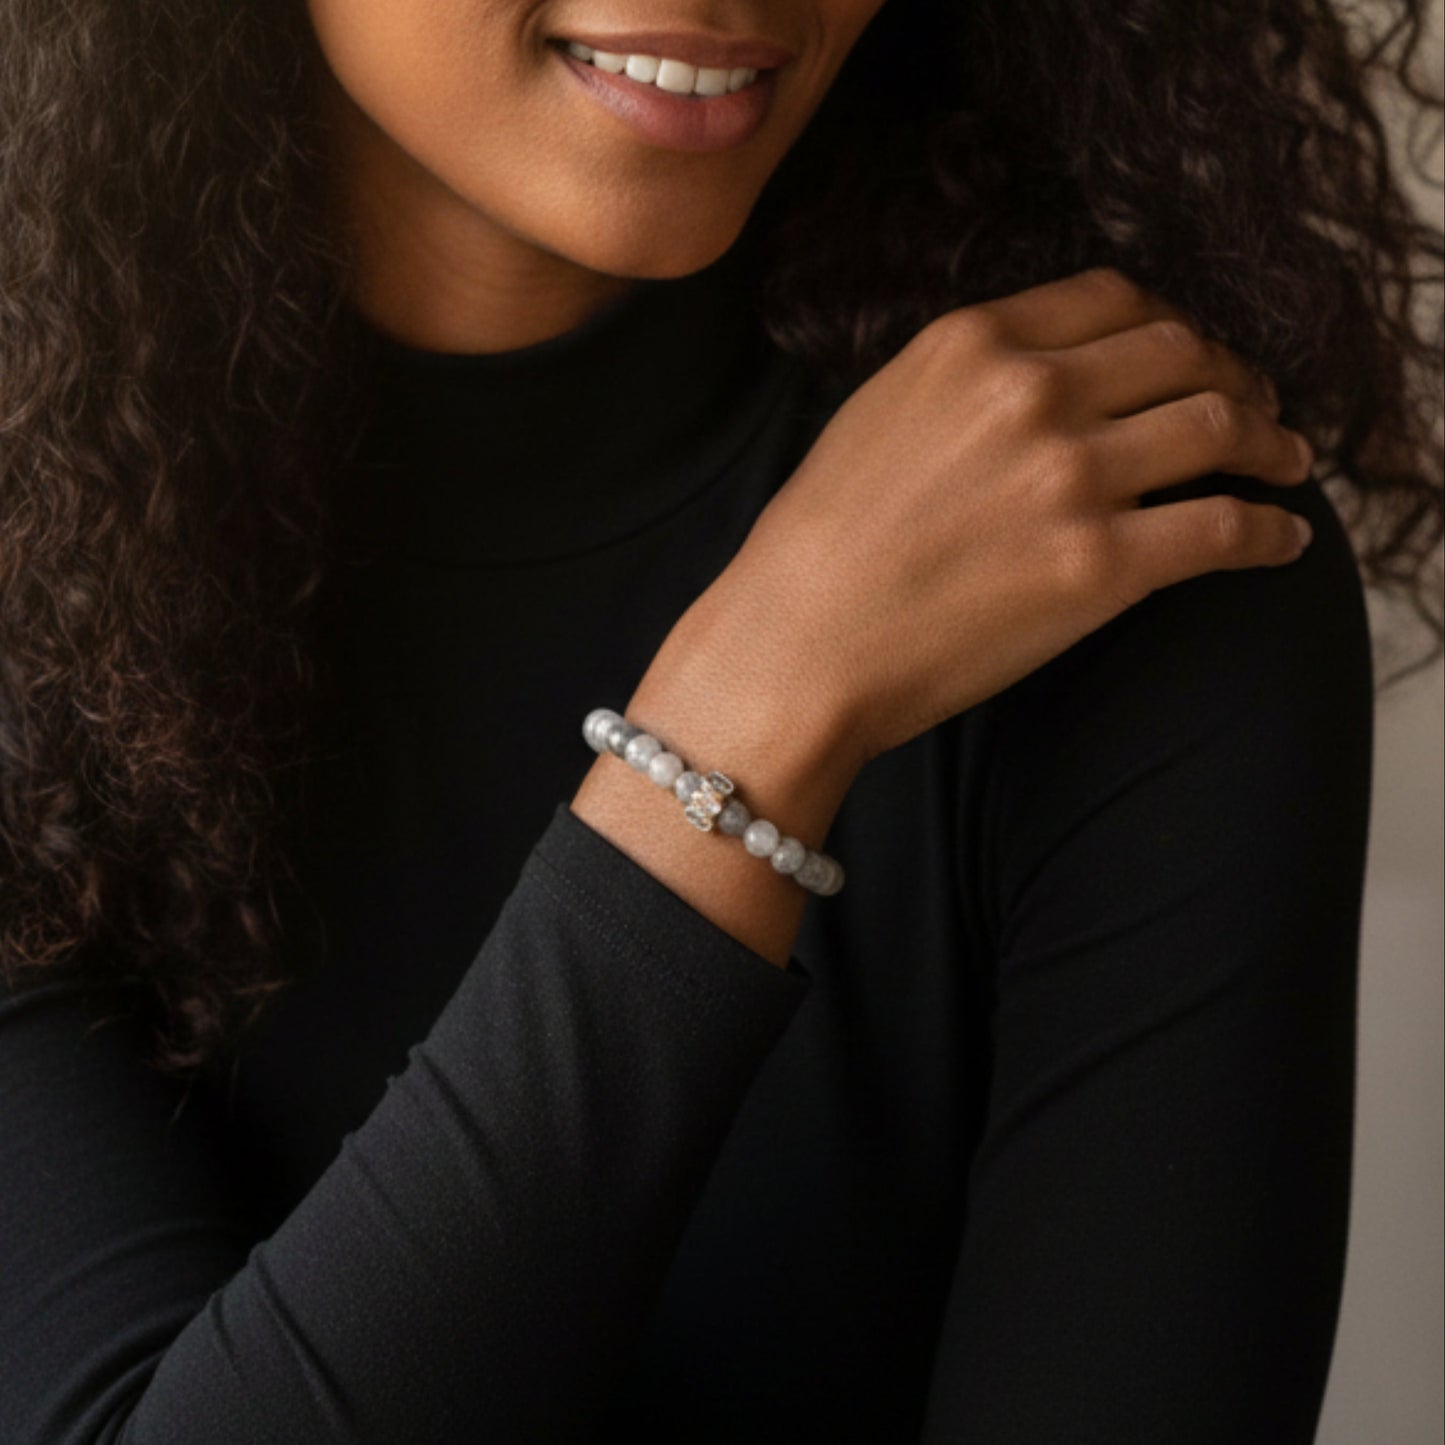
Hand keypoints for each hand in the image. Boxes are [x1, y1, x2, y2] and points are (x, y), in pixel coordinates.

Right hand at [679, 265, 1316, 771]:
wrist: (795, 646)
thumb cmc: (814, 549)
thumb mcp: (877, 416)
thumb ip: (964, 384)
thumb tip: (1038, 385)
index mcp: (973, 344)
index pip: (1115, 299)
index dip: (1173, 323)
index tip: (1191, 354)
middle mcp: (1032, 392)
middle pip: (1184, 353)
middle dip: (1236, 376)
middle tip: (1256, 408)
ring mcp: (1071, 476)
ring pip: (1221, 428)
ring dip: (1271, 444)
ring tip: (1285, 465)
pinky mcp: (1101, 565)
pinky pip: (1224, 529)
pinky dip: (1270, 531)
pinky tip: (1283, 540)